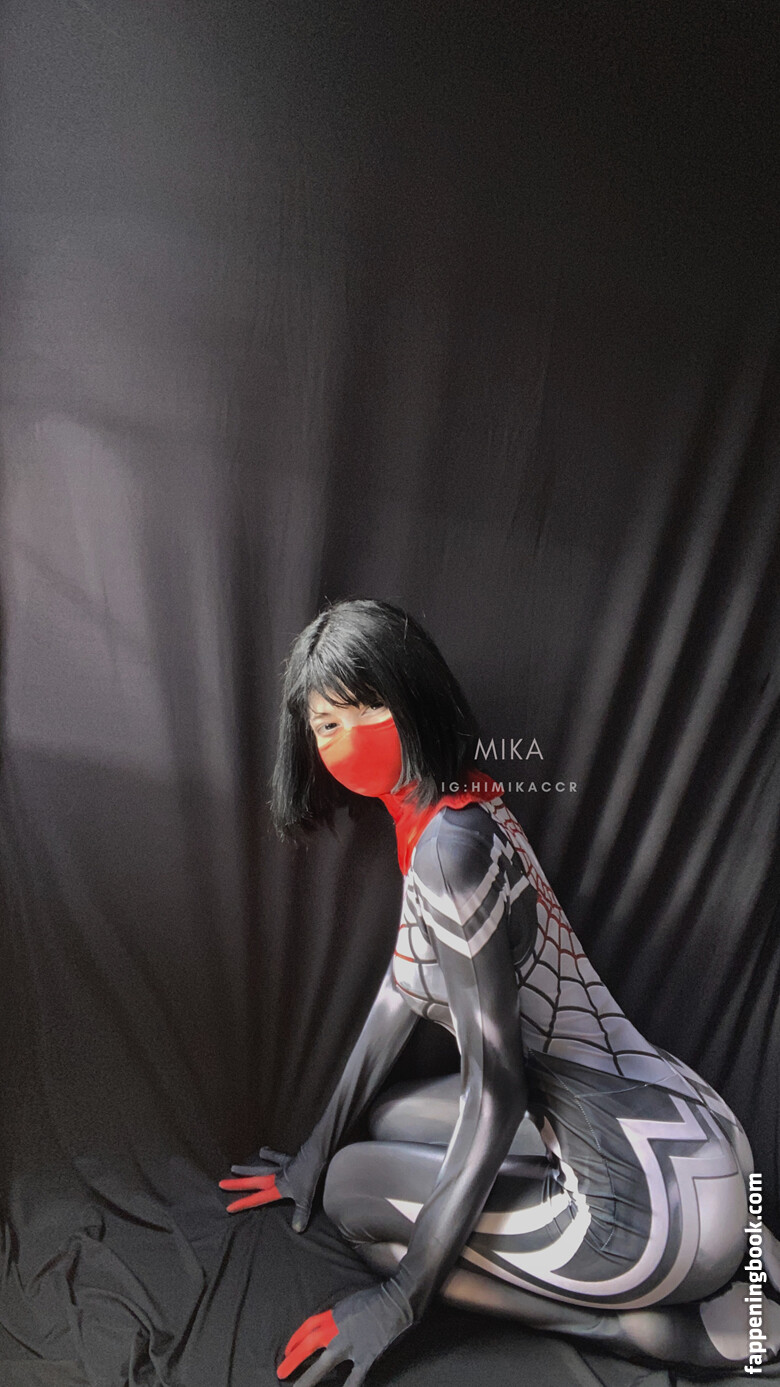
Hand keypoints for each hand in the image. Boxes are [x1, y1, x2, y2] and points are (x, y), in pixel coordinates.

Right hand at [219, 1144, 324, 1232]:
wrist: (315, 1153)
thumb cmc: (309, 1176)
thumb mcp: (305, 1198)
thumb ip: (300, 1213)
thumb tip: (297, 1229)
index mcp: (277, 1187)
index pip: (257, 1199)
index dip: (243, 1204)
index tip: (228, 1207)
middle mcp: (275, 1177)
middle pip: (253, 1181)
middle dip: (237, 1184)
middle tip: (221, 1183)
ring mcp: (280, 1167)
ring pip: (259, 1168)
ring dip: (247, 1169)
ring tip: (234, 1167)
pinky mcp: (288, 1159)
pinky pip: (276, 1157)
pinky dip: (270, 1154)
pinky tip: (263, 1150)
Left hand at [276, 1282, 413, 1386]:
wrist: (397, 1300)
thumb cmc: (377, 1298)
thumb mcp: (351, 1302)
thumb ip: (338, 1316)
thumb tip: (330, 1327)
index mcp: (334, 1315)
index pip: (308, 1328)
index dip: (295, 1340)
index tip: (287, 1351)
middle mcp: (337, 1331)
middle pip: (309, 1346)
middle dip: (293, 1360)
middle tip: (280, 1374)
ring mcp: (350, 1346)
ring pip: (323, 1367)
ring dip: (309, 1380)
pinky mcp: (365, 1357)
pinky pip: (353, 1379)